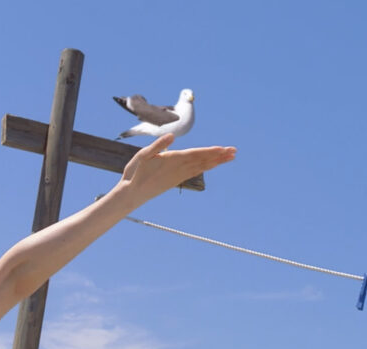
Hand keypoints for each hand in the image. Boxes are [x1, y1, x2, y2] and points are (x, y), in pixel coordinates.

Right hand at [121, 133, 236, 202]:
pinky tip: (211, 166)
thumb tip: (171, 137)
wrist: (132, 194)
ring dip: (216, 161)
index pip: (196, 154)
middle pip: (202, 160)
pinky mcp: (175, 180)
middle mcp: (178, 168)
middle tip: (234, 152)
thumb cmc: (135, 173)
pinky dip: (205, 167)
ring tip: (229, 157)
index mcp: (172, 160)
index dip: (211, 151)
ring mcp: (178, 175)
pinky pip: (194, 172)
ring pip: (201, 167)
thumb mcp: (142, 155)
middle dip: (219, 156)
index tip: (224, 149)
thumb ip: (157, 146)